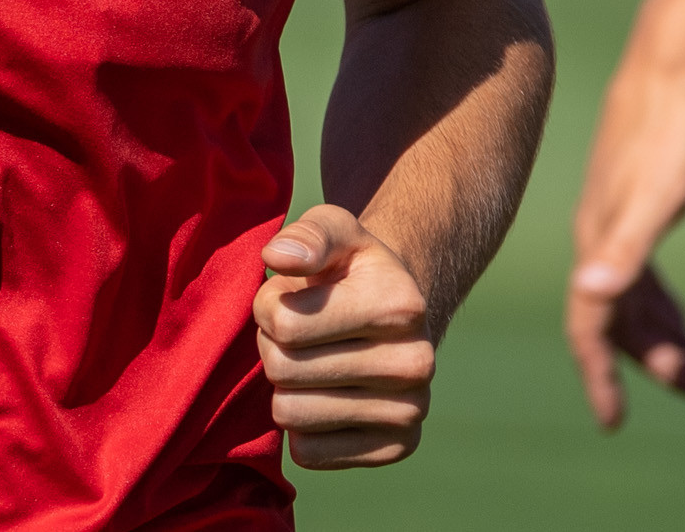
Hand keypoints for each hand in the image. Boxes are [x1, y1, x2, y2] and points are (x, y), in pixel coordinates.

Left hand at [254, 204, 436, 469]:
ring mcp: (410, 412)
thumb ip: (305, 236)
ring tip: (308, 360)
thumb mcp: (332, 230)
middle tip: (296, 333)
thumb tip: (278, 257)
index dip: (268, 308)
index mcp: (401, 305)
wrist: (395, 316)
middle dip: (272, 346)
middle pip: (283, 370)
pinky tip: (323, 394)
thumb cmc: (351, 269)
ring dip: (284, 386)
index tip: (288, 298)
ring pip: (291, 414)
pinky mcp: (395, 449)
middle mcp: (416, 363)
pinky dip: (302, 426)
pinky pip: (308, 453)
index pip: (285, 324)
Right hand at [565, 50, 684, 426]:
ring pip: (636, 302)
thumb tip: (590, 292)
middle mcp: (599, 239)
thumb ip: (626, 248)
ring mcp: (616, 223)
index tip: (613, 420)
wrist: (670, 64)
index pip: (590, 325)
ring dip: (668, 341)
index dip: (599, 375)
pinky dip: (663, 306)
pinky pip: (643, 275)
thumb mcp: (658, 196)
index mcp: (598, 244)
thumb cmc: (671, 131)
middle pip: (622, 322)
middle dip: (659, 364)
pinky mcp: (636, 207)